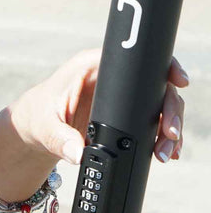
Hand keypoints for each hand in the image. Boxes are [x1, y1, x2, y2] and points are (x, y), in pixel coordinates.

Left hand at [9, 49, 187, 164]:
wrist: (35, 129)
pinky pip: (151, 120)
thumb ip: (60, 139)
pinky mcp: (124, 113)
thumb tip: (77, 153)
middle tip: (170, 133)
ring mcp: (121, 95)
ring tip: (165, 151)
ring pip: (157, 104)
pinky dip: (160, 136)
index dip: (160, 67)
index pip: (133, 58)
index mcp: (90, 66)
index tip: (177, 82)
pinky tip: (163, 151)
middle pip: (153, 83)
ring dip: (168, 126)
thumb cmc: (36, 117)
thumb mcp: (45, 127)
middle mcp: (110, 77)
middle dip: (169, 108)